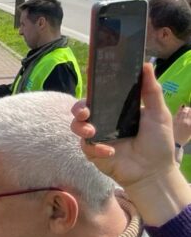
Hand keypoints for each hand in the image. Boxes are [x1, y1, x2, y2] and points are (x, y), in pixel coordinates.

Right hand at [70, 63, 190, 224]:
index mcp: (117, 110)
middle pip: (82, 109)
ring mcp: (98, 137)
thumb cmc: (159, 143)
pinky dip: (96, 148)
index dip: (92, 90)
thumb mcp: (158, 114)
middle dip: (78, 108)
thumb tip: (147, 65)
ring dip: (81, 126)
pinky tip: (110, 152)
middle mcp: (104, 121)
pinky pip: (86, 147)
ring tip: (91, 131)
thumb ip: (151, 91)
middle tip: (84, 112)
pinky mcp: (94, 153)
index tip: (90, 85)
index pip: (99, 96)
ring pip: (77, 127)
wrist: (155, 172)